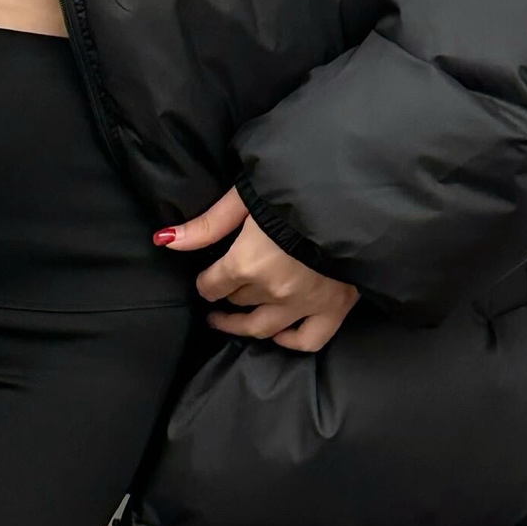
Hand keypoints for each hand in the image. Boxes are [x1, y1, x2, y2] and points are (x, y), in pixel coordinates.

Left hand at [157, 188, 358, 353]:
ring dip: (244, 324)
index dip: (206, 280)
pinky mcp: (335, 307)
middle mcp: (273, 291)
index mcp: (247, 263)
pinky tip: (279, 333)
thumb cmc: (298, 185)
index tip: (208, 276)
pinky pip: (308, 340)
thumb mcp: (246, 196)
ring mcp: (305, 303)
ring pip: (263, 327)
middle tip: (224, 288)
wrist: (360, 193)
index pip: (212, 285)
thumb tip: (166, 241)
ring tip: (231, 320)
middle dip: (229, 292)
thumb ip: (208, 224)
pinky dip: (290, 341)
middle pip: (238, 301)